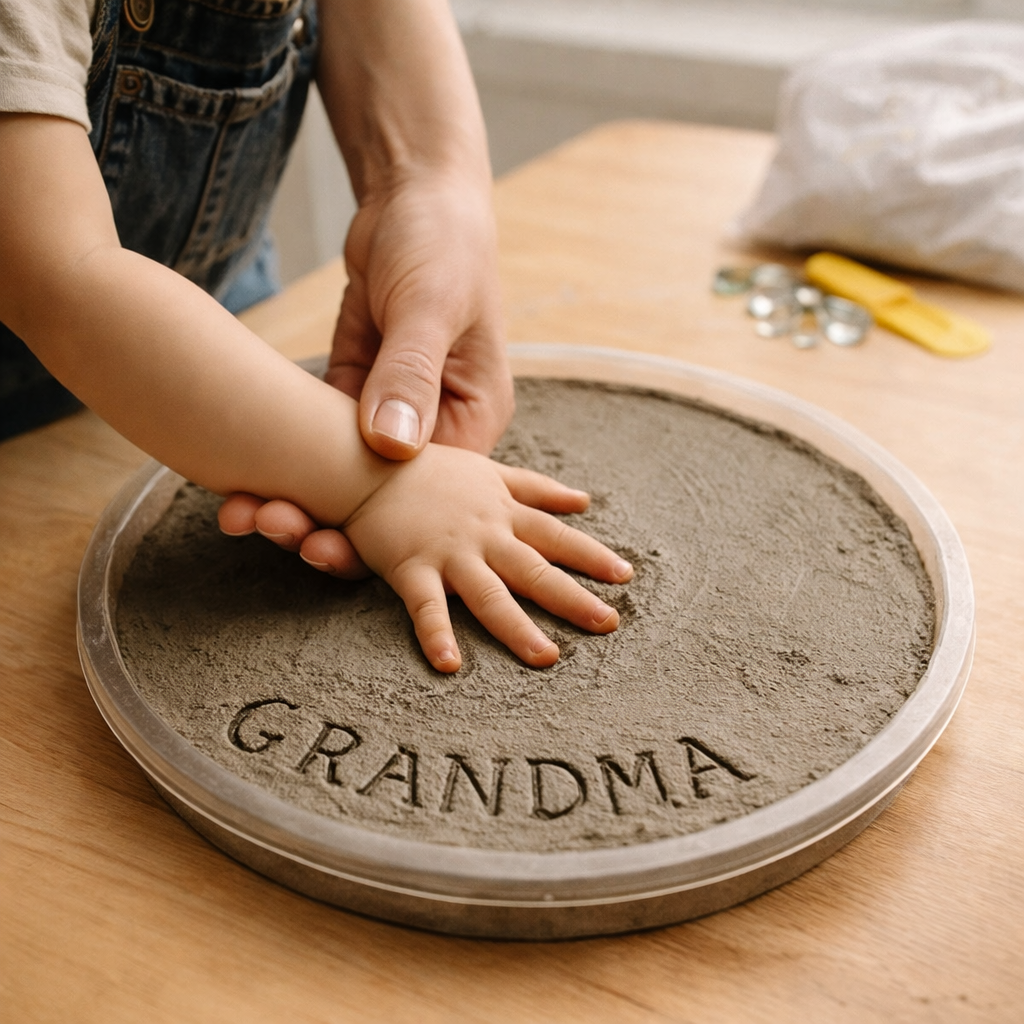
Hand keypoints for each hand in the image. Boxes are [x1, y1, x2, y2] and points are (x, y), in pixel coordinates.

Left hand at [219, 170, 512, 571]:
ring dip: (298, 496)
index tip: (323, 543)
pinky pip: (318, 440)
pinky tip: (240, 476)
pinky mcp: (353, 395)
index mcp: (475, 421)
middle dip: (327, 522)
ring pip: (344, 478)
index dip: (380, 531)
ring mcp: (392, 417)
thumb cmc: (442, 245)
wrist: (411, 197)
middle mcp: (437, 430)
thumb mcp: (431, 306)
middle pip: (383, 501)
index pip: (433, 502)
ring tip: (242, 511)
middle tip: (266, 525)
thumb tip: (390, 448)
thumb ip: (411, 375)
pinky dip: (284, 459)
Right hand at [342, 445, 633, 672]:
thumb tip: (583, 501)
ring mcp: (448, 551)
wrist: (368, 460)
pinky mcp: (411, 566)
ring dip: (519, 627)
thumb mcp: (491, 473)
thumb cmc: (430, 471)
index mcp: (503, 512)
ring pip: (490, 594)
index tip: (624, 575)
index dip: (590, 555)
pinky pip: (426, 606)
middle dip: (573, 598)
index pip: (555, 536)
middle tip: (609, 624)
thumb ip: (537, 490)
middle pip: (535, 570)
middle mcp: (483, 534)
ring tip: (548, 658)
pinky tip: (451, 664)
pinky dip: (437, 634)